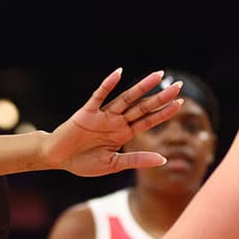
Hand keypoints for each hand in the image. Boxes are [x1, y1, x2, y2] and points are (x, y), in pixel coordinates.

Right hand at [42, 69, 182, 175]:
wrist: (57, 159)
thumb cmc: (83, 162)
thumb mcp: (113, 165)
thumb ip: (137, 160)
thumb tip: (163, 159)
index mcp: (123, 134)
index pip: (148, 121)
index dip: (164, 113)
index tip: (181, 103)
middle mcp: (116, 121)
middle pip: (142, 107)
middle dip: (160, 97)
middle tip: (179, 85)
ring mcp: (103, 115)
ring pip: (126, 98)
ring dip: (141, 87)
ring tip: (158, 75)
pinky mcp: (87, 112)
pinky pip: (99, 96)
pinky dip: (108, 85)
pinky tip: (118, 73)